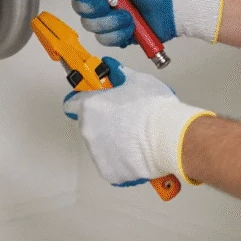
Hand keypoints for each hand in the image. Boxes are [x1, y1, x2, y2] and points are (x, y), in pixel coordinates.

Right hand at [60, 0, 223, 47]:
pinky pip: (105, 39)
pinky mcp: (119, 34)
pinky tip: (132, 27)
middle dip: (94, 6)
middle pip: (80, 6)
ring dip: (110, 21)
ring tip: (129, 17)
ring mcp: (111, 18)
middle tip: (111, 3)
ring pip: (91, 25)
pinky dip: (118, 33)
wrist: (178, 9)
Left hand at [63, 57, 215, 186]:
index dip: (83, 100)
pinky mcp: (109, 172)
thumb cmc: (153, 109)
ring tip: (136, 136)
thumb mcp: (137, 80)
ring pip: (101, 146)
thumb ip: (119, 74)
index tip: (93, 101)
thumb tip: (112, 68)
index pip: (72, 104)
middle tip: (126, 118)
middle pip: (89, 125)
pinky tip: (138, 152)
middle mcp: (89, 131)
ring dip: (113, 141)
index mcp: (90, 107)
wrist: (169, 136)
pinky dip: (122, 160)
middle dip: (104, 122)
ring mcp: (97, 154)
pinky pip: (112, 164)